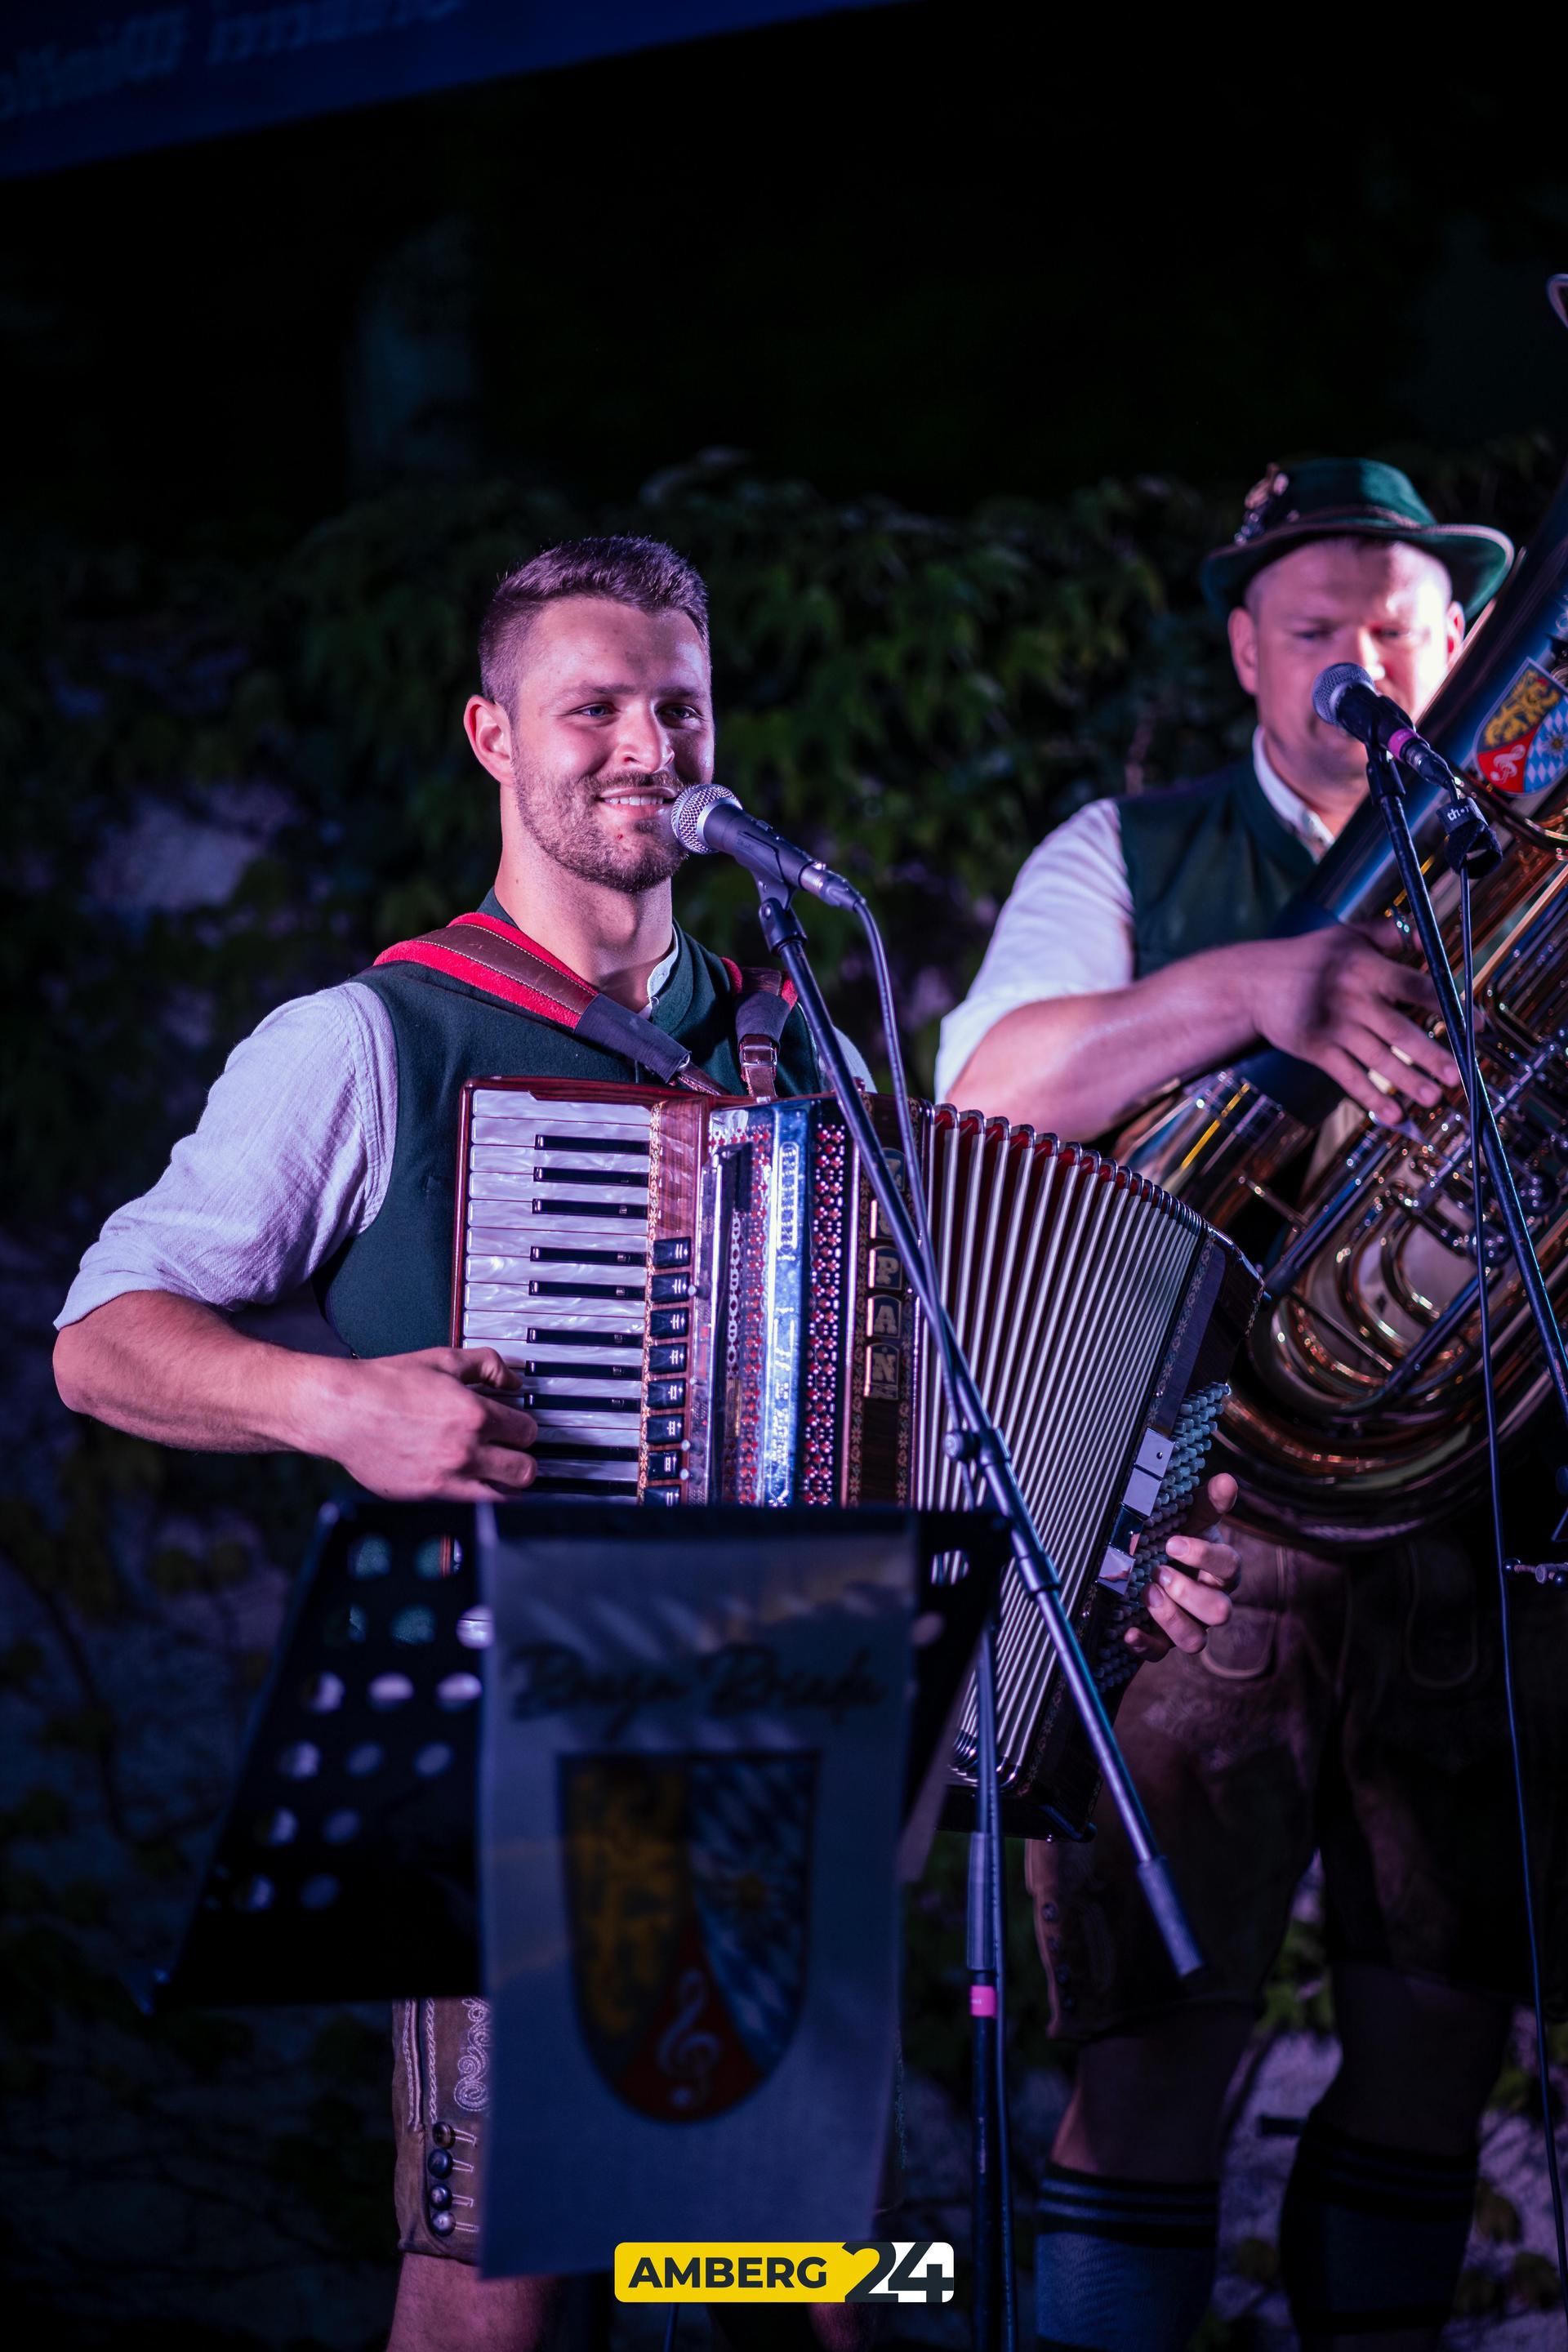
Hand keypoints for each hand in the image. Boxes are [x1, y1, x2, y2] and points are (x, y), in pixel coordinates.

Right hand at [307, 1345, 537, 1500]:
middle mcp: (465, 1451)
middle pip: (524, 1471)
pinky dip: (474, 1495)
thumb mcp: (443, 1359)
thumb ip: (486, 1365)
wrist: (343, 1411)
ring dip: (505, 1485)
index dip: (526, 1427)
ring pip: (501, 1497)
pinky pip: (467, 1505)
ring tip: (498, 1474)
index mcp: (474, 1415)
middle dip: (524, 1460)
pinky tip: (467, 1479)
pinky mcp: (426, 1496)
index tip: (518, 1427)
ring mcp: (445, 1479)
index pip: (527, 1432)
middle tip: (514, 1452)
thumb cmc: (385, 1384)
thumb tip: (512, 1379)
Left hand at [1125, 1471, 1240, 1660]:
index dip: (1203, 1556)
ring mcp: (1189, 1624)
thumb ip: (1208, 1502)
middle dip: (1188, 1593)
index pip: (1229, 1566)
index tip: (1172, 1542)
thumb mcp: (1189, 1516)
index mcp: (1220, 1569)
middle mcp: (1210, 1601)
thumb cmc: (1175, 1535)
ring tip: (1145, 1594)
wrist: (1147, 1559)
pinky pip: (1159, 1654)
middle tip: (1157, 1571)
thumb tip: (1227, 1480)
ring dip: (1171, 1619)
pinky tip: (1128, 1631)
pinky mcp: (1163, 1641)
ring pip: (1195, 1640)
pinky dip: (1144, 1645)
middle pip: (1220, 1612)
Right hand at [1242, 917, 1458, 1126]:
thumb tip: (1428, 940)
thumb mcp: (1347, 935)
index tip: (1476, 1026)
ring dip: (1407, 1081)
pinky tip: (1394, 1115)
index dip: (1448, 1006)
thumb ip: (1388, 935)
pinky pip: (1348, 1077)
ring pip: (1377, 1058)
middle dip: (1431, 1055)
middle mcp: (1352, 998)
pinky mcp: (1315, 1049)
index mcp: (1366, 967)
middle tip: (1458, 1075)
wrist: (1253, 981)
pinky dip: (1371, 1097)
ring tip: (1434, 1099)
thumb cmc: (1308, 956)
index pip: (1415, 987)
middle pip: (1399, 1030)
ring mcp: (1332, 1026)